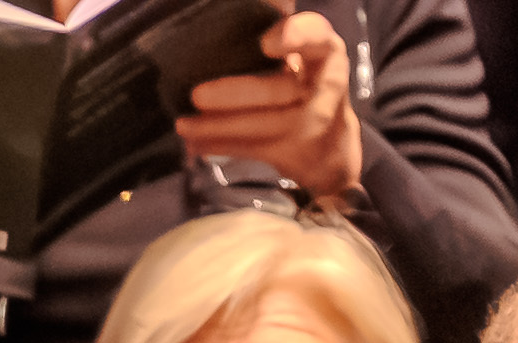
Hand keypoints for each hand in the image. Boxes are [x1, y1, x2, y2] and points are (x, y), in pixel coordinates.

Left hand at [174, 10, 359, 196]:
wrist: (334, 146)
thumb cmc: (308, 86)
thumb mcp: (305, 55)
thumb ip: (283, 34)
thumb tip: (249, 7)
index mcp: (324, 53)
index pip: (317, 37)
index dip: (294, 37)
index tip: (266, 43)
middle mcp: (324, 87)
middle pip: (276, 90)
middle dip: (233, 95)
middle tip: (196, 95)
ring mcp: (312, 126)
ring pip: (259, 125)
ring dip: (215, 126)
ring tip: (183, 124)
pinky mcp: (294, 153)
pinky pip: (251, 149)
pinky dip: (219, 146)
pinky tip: (194, 144)